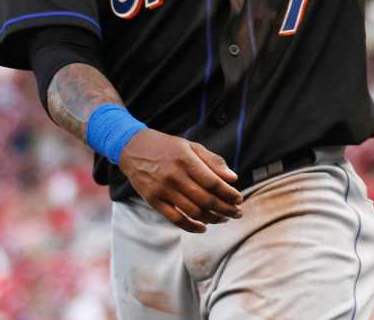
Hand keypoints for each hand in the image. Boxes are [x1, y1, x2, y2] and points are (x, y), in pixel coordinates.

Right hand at [119, 129, 242, 232]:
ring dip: (212, 218)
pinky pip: (175, 219)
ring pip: (192, 211)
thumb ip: (213, 161)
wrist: (133, 148)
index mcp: (186, 160)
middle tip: (237, 213)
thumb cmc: (168, 147)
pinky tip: (203, 227)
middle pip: (205, 199)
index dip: (228, 193)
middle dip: (225, 209)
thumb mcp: (192, 146)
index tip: (239, 199)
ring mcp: (162, 190)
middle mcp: (174, 176)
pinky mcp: (153, 201)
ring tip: (224, 219)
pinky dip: (191, 226)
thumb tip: (233, 178)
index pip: (213, 182)